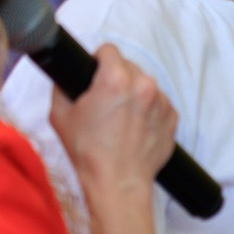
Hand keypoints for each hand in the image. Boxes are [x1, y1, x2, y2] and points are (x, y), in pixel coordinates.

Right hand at [49, 44, 177, 197]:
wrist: (117, 183)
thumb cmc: (88, 152)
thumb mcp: (60, 115)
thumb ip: (62, 87)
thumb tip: (67, 76)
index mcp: (116, 79)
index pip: (108, 50)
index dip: (97, 60)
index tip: (94, 73)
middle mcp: (144, 85)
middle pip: (128, 67)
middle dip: (116, 79)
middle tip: (105, 102)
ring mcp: (162, 102)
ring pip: (144, 85)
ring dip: (133, 95)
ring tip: (120, 119)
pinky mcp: (172, 117)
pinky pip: (158, 104)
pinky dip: (147, 111)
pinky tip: (134, 128)